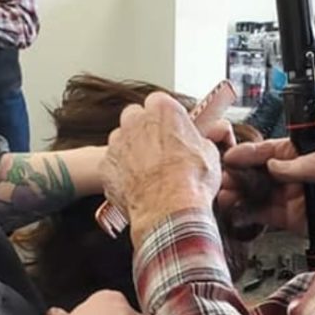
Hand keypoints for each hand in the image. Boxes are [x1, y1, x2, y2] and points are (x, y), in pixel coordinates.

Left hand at [103, 92, 221, 244]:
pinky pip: (111, 164)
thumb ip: (199, 139)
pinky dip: (121, 172)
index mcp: (162, 109)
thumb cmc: (190, 182)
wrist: (169, 211)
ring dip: (133, 151)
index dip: (167, 119)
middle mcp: (135, 120)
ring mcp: (117, 142)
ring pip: (122, 139)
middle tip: (162, 150)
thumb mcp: (210, 153)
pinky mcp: (105, 165)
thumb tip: (201, 142)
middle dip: (146, 130)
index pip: (160, 102)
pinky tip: (136, 185)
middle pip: (136, 117)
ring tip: (150, 171)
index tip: (172, 130)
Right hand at [218, 138, 314, 237]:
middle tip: (223, 181)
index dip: (248, 153)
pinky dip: (247, 215)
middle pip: (257, 172)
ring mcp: (290, 197)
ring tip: (224, 198)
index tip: (231, 157)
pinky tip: (236, 214)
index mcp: (303, 154)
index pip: (269, 150)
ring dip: (238, 195)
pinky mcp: (290, 219)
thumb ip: (304, 164)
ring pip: (255, 193)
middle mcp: (294, 174)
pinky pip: (263, 215)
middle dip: (237, 176)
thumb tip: (275, 164)